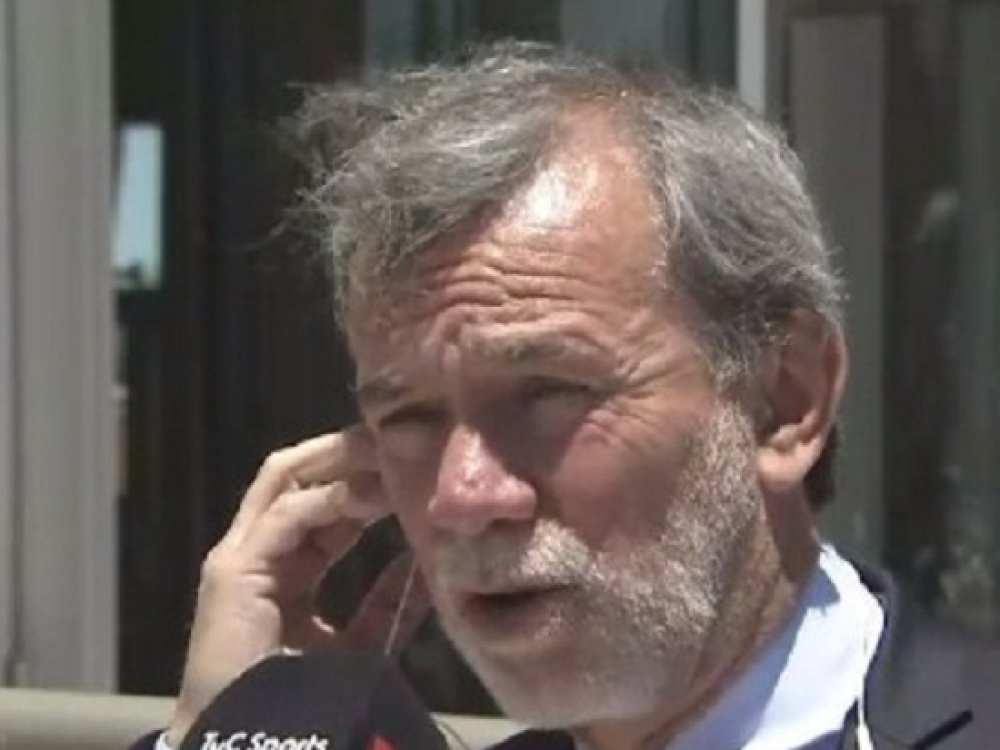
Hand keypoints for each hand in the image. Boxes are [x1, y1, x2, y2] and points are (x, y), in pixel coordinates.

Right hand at [167, 429, 429, 745]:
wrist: (251, 744)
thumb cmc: (301, 702)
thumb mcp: (359, 644)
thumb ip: (386, 604)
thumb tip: (423, 564)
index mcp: (287, 567)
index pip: (325, 502)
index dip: (366, 480)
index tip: (409, 464)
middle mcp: (260, 550)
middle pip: (300, 475)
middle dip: (347, 452)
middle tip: (397, 436)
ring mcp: (241, 556)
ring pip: (286, 479)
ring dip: (339, 462)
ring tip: (386, 450)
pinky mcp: (233, 570)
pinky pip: (284, 516)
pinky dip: (328, 500)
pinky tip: (370, 495)